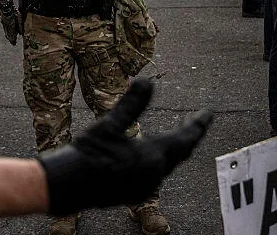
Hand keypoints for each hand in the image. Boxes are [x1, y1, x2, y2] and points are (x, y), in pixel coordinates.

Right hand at [38, 80, 212, 215]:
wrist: (68, 185)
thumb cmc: (89, 152)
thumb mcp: (109, 124)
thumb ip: (132, 103)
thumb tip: (146, 80)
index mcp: (153, 155)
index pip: (186, 138)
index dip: (199, 124)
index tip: (209, 114)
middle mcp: (154, 175)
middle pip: (181, 153)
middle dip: (189, 136)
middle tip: (196, 123)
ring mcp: (144, 188)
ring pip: (167, 166)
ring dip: (172, 150)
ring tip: (175, 137)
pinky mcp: (133, 195)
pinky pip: (154, 176)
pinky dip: (158, 162)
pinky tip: (149, 157)